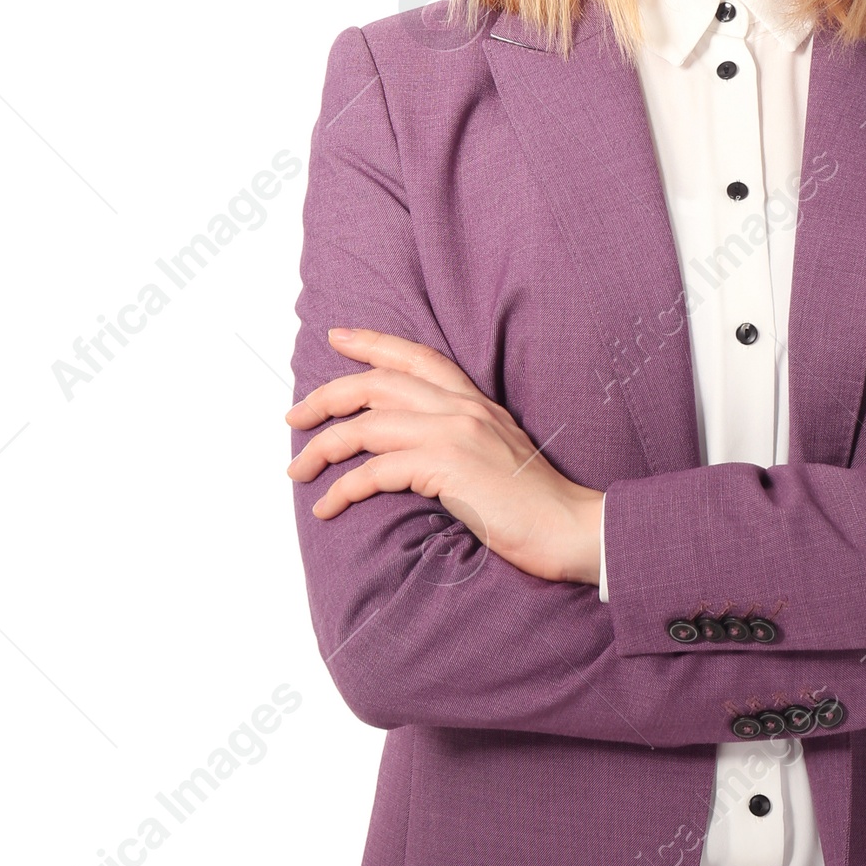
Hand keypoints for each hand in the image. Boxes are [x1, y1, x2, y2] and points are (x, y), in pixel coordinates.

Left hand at [285, 329, 602, 585]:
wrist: (571, 527)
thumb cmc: (534, 503)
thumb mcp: (497, 453)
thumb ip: (460, 437)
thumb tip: (410, 449)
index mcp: (475, 401)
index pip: (416, 357)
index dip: (372, 343)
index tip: (336, 337)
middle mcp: (462, 408)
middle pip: (377, 384)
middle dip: (326, 397)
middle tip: (294, 416)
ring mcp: (455, 434)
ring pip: (366, 426)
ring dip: (322, 448)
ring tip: (298, 471)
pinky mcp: (447, 467)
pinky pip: (375, 472)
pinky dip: (342, 489)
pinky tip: (327, 506)